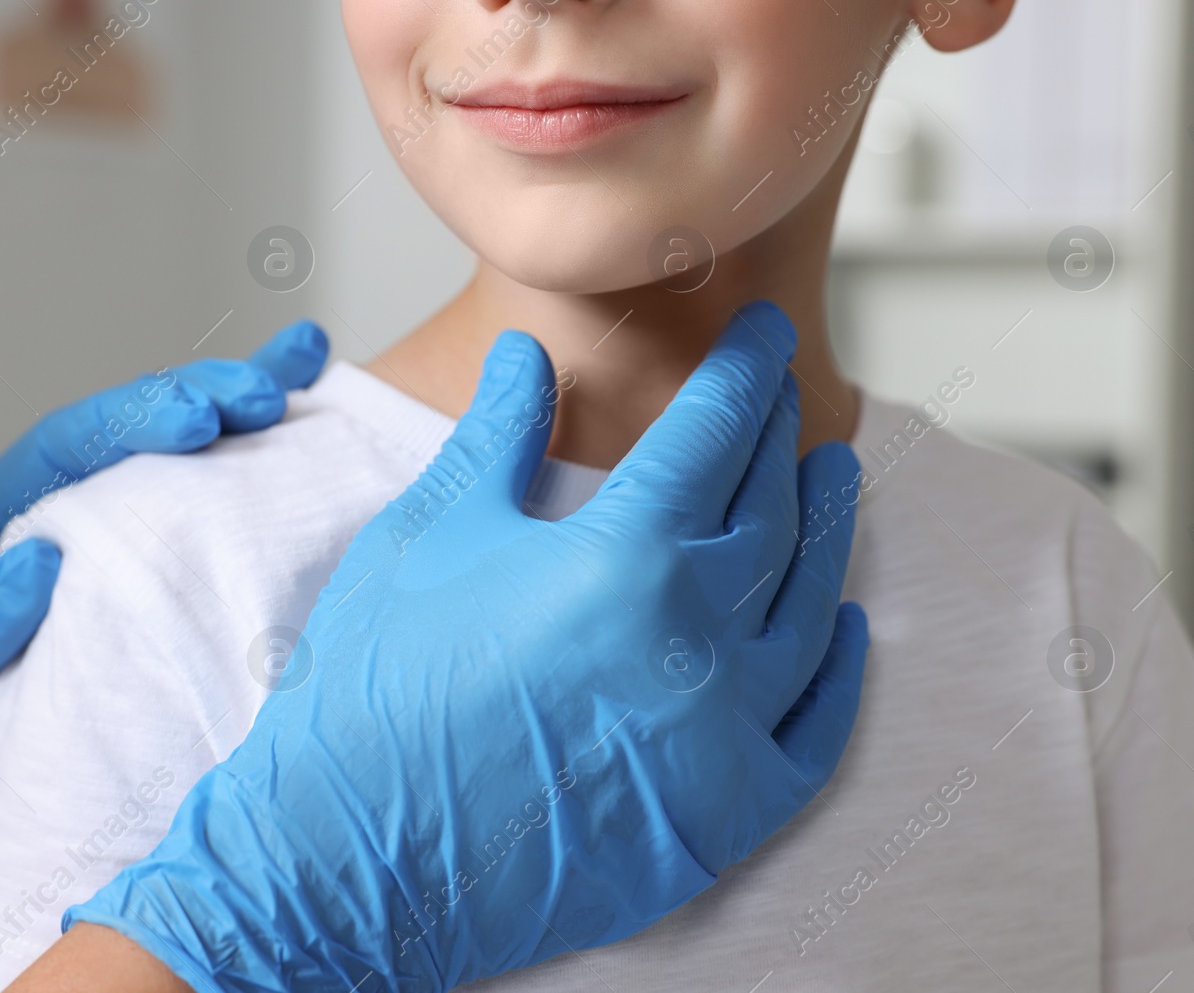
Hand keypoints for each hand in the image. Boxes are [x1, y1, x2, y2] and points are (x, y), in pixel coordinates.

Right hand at [0, 322, 329, 991]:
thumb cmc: (69, 733)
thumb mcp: (160, 650)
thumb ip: (213, 584)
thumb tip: (333, 528)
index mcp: (75, 532)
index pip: (148, 440)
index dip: (224, 390)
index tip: (303, 356)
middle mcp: (11, 550)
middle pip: (84, 451)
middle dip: (168, 406)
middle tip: (249, 393)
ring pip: (14, 513)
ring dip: (97, 459)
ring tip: (184, 427)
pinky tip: (32, 577)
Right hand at [52, 303, 866, 992]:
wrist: (350, 858)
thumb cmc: (373, 695)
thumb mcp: (428, 537)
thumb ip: (497, 437)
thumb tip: (525, 356)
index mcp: (619, 558)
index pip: (711, 435)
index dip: (741, 374)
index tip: (761, 336)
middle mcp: (691, 640)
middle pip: (767, 510)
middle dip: (778, 436)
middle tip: (783, 393)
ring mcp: (719, 734)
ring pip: (809, 607)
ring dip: (826, 530)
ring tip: (833, 476)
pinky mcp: (723, 816)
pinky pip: (813, 733)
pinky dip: (838, 674)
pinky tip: (843, 628)